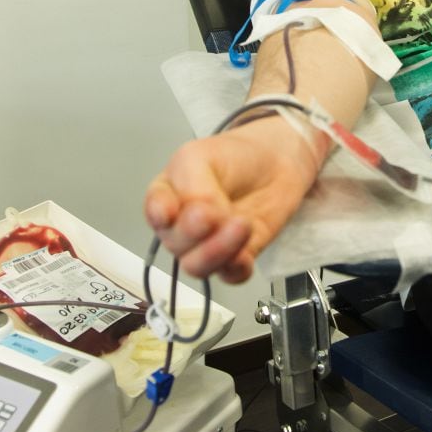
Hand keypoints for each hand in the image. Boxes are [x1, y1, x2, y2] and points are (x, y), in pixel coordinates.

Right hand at [144, 116, 320, 283]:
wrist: (277, 162)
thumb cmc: (235, 156)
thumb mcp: (201, 157)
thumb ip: (193, 188)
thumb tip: (203, 217)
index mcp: (166, 194)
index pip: (154, 212)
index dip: (161, 215)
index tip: (171, 213)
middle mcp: (181, 225)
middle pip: (175, 243)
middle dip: (196, 231)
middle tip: (217, 213)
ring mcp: (206, 244)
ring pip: (197, 266)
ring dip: (218, 251)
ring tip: (241, 226)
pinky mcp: (235, 256)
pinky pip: (229, 275)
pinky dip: (237, 267)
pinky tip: (245, 254)